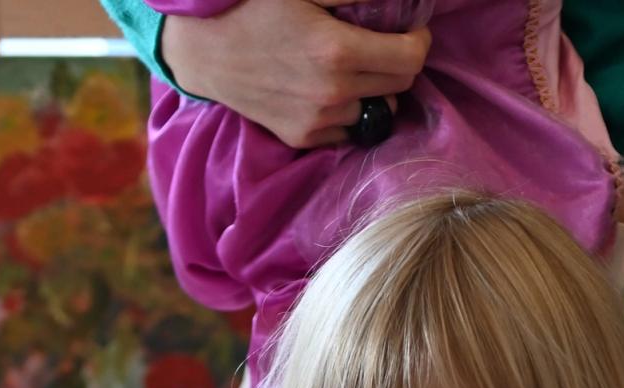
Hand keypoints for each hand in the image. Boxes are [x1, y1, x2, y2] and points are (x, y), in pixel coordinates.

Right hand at [162, 0, 428, 147]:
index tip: (411, 30)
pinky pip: (347, 130)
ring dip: (374, 88)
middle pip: (399, 88)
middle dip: (400, 62)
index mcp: (337, 51)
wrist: (205, 49)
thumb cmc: (252, 6)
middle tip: (385, 43)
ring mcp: (317, 122)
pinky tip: (331, 87)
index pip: (410, 59)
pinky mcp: (302, 137)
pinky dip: (349, 110)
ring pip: (375, 110)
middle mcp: (332, 94)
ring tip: (354, 65)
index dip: (418, 41)